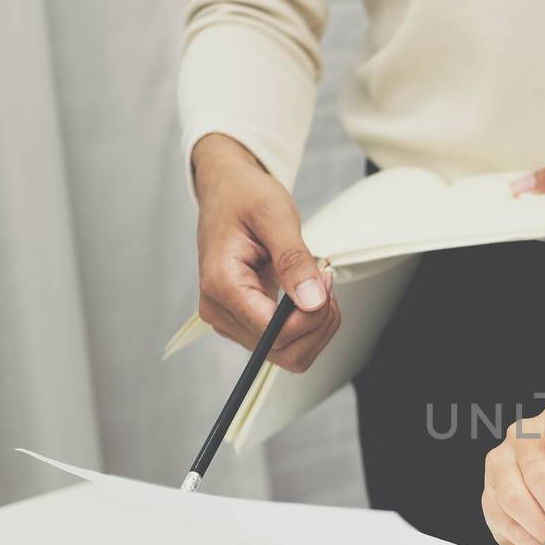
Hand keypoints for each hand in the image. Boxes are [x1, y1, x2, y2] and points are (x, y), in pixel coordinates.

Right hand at [191, 133, 340, 371]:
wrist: (227, 191)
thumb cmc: (246, 197)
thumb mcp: (275, 216)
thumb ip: (294, 260)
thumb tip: (312, 302)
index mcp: (221, 286)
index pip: (275, 334)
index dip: (311, 318)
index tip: (324, 279)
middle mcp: (220, 311)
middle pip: (284, 352)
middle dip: (318, 324)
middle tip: (325, 281)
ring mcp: (231, 321)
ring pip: (289, 354)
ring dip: (316, 326)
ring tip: (319, 285)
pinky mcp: (245, 321)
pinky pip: (286, 343)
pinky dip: (309, 325)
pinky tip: (310, 294)